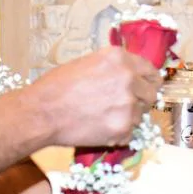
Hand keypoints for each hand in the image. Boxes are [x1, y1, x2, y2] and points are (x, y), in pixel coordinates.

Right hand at [29, 48, 158, 147]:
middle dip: (138, 101)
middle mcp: (129, 78)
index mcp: (120, 59)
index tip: (145, 88)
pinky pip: (129, 133)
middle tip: (118, 107)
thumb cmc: (54, 87)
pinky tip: (97, 129)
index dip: (148, 81)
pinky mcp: (123, 128)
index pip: (150, 71)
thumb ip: (111, 69)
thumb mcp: (85, 64)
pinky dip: (117, 134)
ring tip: (101, 118)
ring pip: (140, 115)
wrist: (41, 113)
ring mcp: (128, 104)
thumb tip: (127, 77)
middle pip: (151, 94)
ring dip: (126, 118)